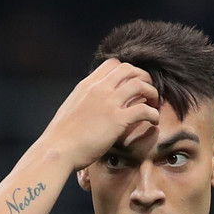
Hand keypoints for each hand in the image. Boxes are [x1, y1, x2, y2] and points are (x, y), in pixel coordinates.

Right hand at [39, 58, 160, 170]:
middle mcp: (99, 89)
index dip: (129, 71)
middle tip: (149, 92)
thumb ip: (87, 99)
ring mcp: (108, 103)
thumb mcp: (74, 107)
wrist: (58, 149)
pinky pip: (144, 109)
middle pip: (129, 69)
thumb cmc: (64, 135)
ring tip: (155, 105)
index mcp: (87, 84)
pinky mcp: (117, 120)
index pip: (113, 64)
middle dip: (144, 78)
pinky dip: (153, 114)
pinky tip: (154, 121)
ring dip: (152, 93)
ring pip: (140, 85)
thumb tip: (96, 103)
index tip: (134, 84)